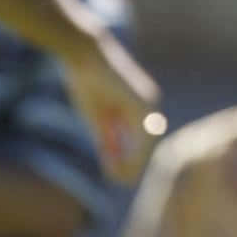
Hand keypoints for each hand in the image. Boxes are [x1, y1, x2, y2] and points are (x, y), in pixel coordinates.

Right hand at [63, 30, 164, 183]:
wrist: (85, 55)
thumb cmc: (88, 83)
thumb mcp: (98, 118)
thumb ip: (108, 139)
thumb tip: (115, 163)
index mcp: (142, 108)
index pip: (143, 142)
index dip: (131, 161)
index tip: (119, 177)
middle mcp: (150, 105)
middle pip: (147, 144)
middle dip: (134, 164)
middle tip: (121, 180)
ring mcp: (148, 103)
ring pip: (147, 142)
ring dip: (135, 162)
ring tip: (122, 178)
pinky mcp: (141, 101)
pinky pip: (142, 134)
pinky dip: (134, 152)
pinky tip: (123, 164)